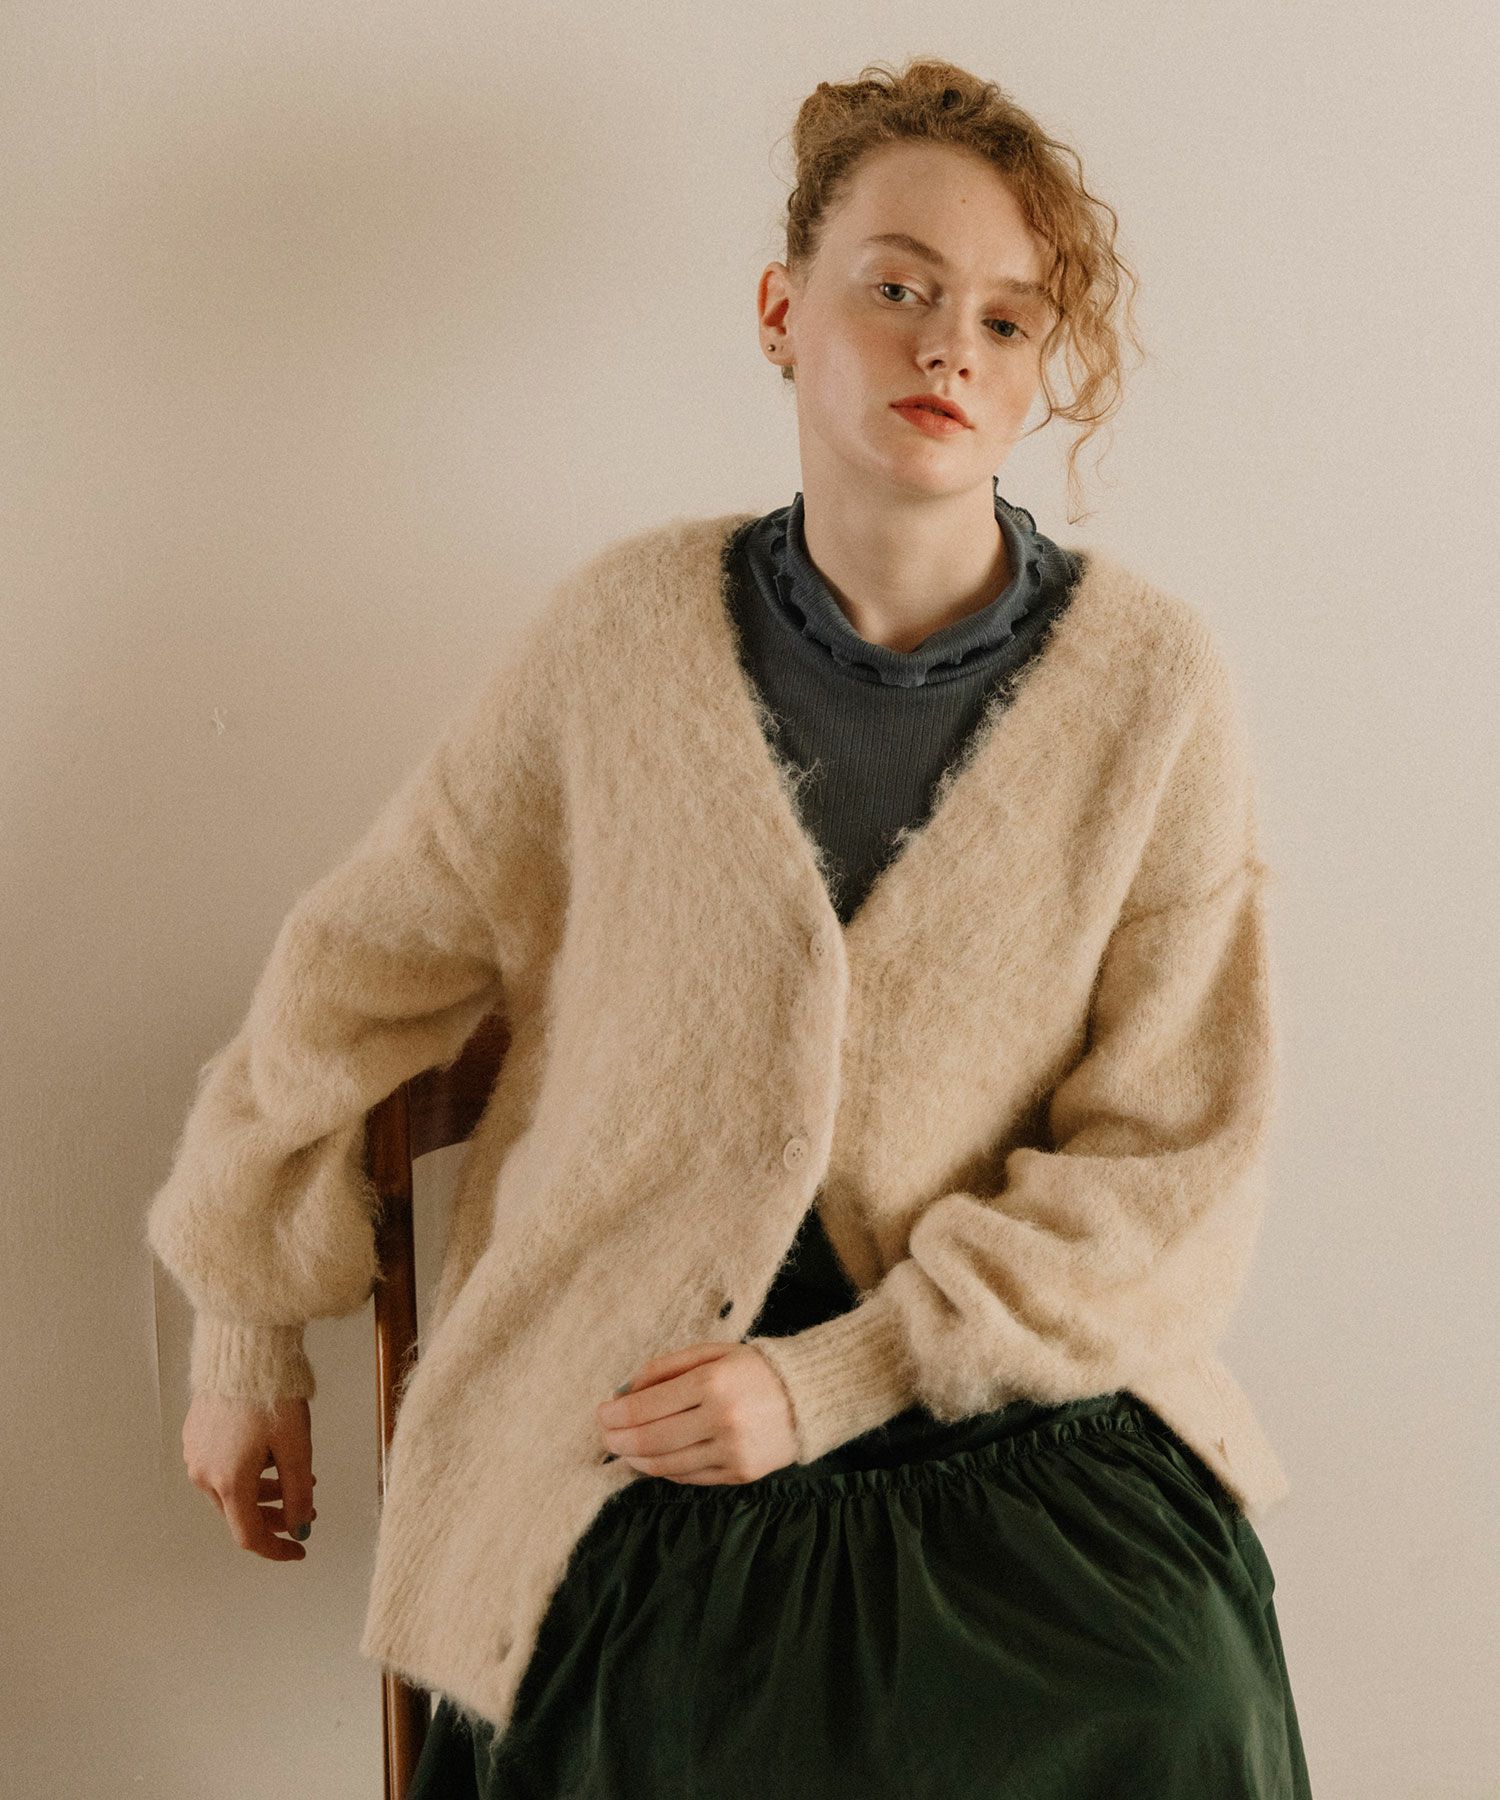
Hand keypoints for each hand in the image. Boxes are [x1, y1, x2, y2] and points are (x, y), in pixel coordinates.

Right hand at [182, 1391, 317, 1560]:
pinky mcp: (195, 1434)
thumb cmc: (272, 1396)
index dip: (276, 1549)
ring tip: (296, 1477)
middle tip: (307, 1508)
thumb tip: (301, 1527)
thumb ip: (298, 1494)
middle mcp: (204, 1473)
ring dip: (263, 1492)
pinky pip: (221, 1466)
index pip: (249, 1535)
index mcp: (228, 1482)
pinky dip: (247, 1471)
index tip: (299, 1549)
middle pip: (239, 1512)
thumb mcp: (297, 1447)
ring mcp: (196, 1453)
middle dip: (275, 1516)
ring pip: (230, 1489)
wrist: (245, 1351)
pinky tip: (270, 1455)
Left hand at [595, 1341, 798, 1484]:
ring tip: (621, 1450)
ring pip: (666, 1465)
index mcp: (711, 1383)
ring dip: (635, 1460)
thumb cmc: (754, 1368)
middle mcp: (721, 1420)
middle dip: (617, 1440)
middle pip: (650, 1440)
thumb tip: (623, 1392)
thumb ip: (665, 1368)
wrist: (809, 1396)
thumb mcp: (711, 1352)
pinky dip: (663, 1470)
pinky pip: (689, 1478)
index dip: (616, 1414)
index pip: (646, 1407)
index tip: (601, 1412)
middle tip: (603, 1435)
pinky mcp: (740, 1474)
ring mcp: (731, 1451)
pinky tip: (651, 1459)